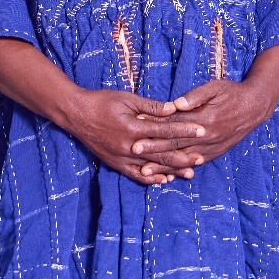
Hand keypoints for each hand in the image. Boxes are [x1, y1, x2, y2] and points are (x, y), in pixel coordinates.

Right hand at [71, 89, 206, 185]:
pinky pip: (136, 176)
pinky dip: (152, 179)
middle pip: (162, 153)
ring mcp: (122, 158)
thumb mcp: (127, 99)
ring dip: (172, 171)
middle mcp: (129, 146)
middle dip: (184, 156)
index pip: (165, 131)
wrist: (76, 114)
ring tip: (190, 172)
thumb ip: (151, 106)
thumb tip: (174, 109)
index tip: (202, 130)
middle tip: (202, 157)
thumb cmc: (102, 102)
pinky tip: (165, 180)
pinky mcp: (115, 164)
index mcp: (133, 127)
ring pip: (152, 168)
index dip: (185, 131)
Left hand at [131, 79, 271, 173]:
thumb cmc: (232, 93)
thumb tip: (176, 104)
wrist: (255, 107)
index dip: (155, 125)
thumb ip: (195, 96)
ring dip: (163, 165)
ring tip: (145, 171)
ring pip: (182, 158)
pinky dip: (180, 170)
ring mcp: (211, 147)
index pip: (174, 123)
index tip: (137, 127)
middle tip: (133, 151)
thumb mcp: (214, 88)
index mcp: (204, 119)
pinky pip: (194, 164)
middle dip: (152, 148)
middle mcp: (206, 136)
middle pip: (174, 143)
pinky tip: (168, 176)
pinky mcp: (215, 153)